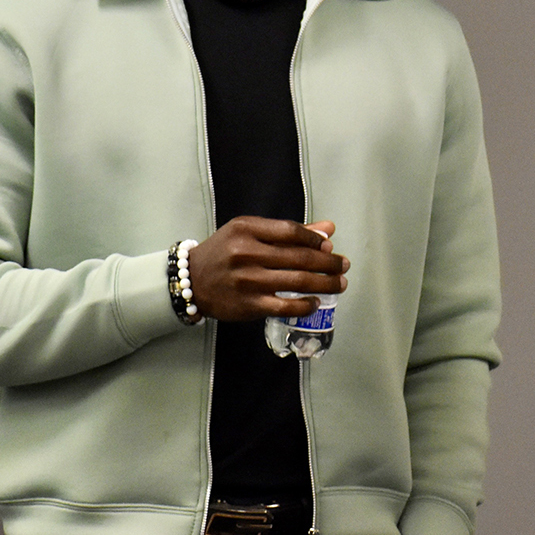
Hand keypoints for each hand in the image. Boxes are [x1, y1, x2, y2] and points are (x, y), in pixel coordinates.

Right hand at [186, 218, 347, 321]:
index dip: (316, 239)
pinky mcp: (248, 305)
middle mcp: (247, 253)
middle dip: (329, 262)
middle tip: (344, 265)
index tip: (329, 246)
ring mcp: (248, 281)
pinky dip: (306, 304)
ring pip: (298, 281)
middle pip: (300, 257)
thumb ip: (287, 232)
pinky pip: (285, 306)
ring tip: (340, 283)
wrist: (190, 280)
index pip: (291, 231)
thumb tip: (328, 229)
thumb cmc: (224, 252)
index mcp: (247, 230)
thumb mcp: (249, 232)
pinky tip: (316, 302)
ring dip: (325, 283)